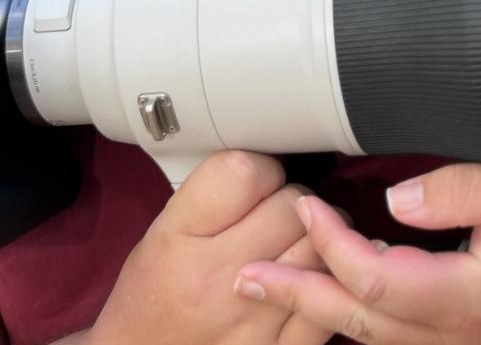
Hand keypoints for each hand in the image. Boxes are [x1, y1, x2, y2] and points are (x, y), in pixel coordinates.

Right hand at [88, 150, 340, 344]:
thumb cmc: (152, 298)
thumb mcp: (161, 233)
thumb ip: (209, 196)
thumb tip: (266, 163)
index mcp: (180, 240)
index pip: (245, 172)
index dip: (260, 170)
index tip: (258, 182)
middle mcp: (217, 278)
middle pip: (291, 206)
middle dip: (291, 202)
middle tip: (277, 215)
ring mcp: (253, 318)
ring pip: (319, 247)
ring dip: (317, 239)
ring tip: (296, 244)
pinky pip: (329, 300)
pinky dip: (327, 284)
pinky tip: (310, 281)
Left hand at [233, 164, 480, 344]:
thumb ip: (455, 191)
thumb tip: (393, 199)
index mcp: (470, 300)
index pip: (374, 279)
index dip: (330, 244)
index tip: (303, 206)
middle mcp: (466, 332)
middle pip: (362, 324)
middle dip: (298, 298)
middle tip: (243, 279)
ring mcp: (473, 337)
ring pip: (379, 338)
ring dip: (323, 310)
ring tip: (272, 288)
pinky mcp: (478, 327)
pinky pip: (403, 334)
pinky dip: (361, 316)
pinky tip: (337, 295)